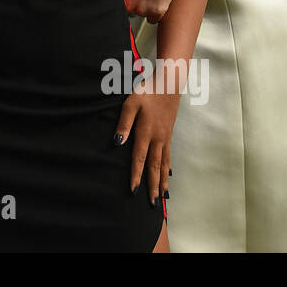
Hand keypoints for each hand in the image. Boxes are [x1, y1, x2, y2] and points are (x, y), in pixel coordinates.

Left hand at [114, 80, 181, 205]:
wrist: (169, 83)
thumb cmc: (147, 91)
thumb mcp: (131, 103)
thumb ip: (124, 123)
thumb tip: (117, 142)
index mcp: (146, 132)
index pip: (139, 159)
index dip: (136, 176)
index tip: (134, 191)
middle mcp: (158, 138)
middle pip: (154, 167)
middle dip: (152, 186)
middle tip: (152, 204)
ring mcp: (165, 137)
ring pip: (164, 164)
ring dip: (162, 181)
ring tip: (162, 196)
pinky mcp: (169, 134)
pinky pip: (168, 156)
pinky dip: (168, 168)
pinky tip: (167, 175)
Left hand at [122, 0, 187, 22]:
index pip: (118, 7)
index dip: (127, 1)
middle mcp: (129, 4)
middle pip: (131, 12)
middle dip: (137, 5)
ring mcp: (143, 9)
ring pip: (143, 15)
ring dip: (148, 8)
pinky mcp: (156, 11)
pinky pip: (154, 19)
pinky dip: (158, 11)